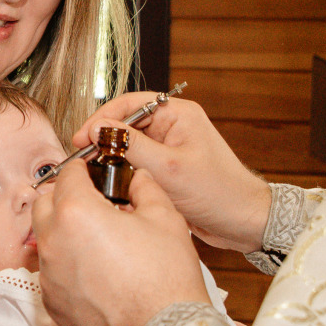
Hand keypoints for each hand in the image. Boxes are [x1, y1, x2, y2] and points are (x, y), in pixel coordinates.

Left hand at [33, 161, 207, 325]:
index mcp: (76, 212)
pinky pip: (52, 271)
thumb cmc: (166, 279)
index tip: (95, 173)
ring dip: (63, 230)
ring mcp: (49, 275)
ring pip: (45, 239)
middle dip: (65, 196)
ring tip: (96, 238)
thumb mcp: (165, 219)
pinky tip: (95, 271)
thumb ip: (146, 189)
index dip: (84, 168)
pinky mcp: (52, 302)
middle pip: (45, 202)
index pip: (68, 174)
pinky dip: (66, 263)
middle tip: (93, 202)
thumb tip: (138, 179)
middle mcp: (53, 241)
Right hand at [76, 93, 271, 253]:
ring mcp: (170, 147)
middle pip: (126, 123)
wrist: (243, 221)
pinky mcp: (168, 167)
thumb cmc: (219, 192)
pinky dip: (123, 170)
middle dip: (103, 138)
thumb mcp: (169, 168)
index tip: (83, 137)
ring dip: (112, 155)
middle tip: (83, 155)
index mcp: (178, 114)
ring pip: (129, 144)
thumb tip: (100, 131)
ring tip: (93, 169)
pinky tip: (111, 181)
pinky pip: (137, 162)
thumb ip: (131, 146)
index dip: (102, 119)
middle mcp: (173, 126)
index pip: (129, 104)